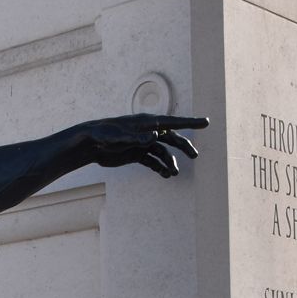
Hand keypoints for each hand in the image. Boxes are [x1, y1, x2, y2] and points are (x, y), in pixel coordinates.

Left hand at [83, 113, 207, 176]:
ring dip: (170, 163)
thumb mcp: (120, 136)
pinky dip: (159, 168)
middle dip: (184, 146)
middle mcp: (147, 132)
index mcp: (147, 123)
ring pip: (163, 153)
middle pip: (172, 138)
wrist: (90, 144)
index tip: (206, 122)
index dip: (190, 122)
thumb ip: (137, 137)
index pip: (173, 122)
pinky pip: (153, 161)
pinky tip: (165, 175)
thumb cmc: (103, 135)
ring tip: (173, 174)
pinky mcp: (137, 154)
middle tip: (195, 156)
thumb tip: (155, 136)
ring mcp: (143, 143)